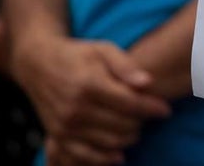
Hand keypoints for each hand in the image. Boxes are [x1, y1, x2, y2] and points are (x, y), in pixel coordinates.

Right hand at [11, 34, 170, 159]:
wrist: (39, 64)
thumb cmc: (77, 54)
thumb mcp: (103, 49)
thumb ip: (126, 65)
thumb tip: (147, 83)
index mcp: (89, 84)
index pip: (129, 103)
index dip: (152, 108)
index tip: (165, 110)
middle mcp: (75, 108)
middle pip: (122, 125)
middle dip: (141, 122)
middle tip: (149, 115)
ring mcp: (65, 125)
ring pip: (108, 142)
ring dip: (128, 138)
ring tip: (136, 126)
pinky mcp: (57, 135)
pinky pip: (85, 156)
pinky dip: (105, 159)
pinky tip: (120, 154)